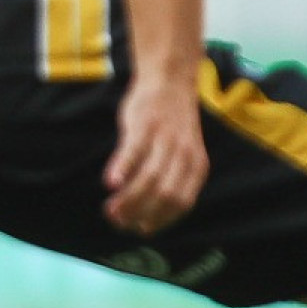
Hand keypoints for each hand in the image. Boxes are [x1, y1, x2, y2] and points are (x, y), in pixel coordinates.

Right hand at [103, 75, 208, 235]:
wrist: (170, 79)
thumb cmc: (171, 124)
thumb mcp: (183, 153)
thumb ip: (171, 179)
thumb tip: (144, 215)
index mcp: (196, 165)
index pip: (181, 204)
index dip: (159, 220)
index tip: (139, 228)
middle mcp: (184, 154)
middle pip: (164, 196)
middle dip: (141, 214)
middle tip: (119, 222)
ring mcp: (164, 139)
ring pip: (149, 179)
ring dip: (128, 200)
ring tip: (110, 211)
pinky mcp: (144, 125)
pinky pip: (133, 151)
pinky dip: (122, 170)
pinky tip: (110, 185)